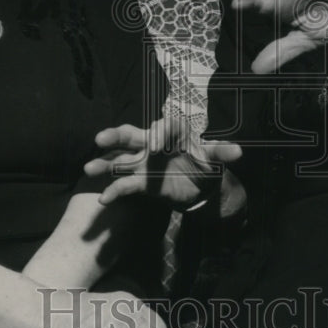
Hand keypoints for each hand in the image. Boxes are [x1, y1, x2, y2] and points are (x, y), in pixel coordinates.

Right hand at [83, 117, 241, 209]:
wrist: (200, 185)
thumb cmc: (205, 164)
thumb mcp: (214, 159)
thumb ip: (221, 153)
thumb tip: (239, 151)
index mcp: (172, 133)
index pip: (162, 128)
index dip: (158, 134)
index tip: (155, 147)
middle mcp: (152, 144)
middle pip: (131, 135)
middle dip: (115, 136)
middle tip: (100, 139)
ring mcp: (143, 163)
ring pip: (120, 159)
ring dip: (105, 163)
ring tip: (89, 169)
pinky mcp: (141, 182)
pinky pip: (124, 185)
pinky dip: (114, 191)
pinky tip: (104, 199)